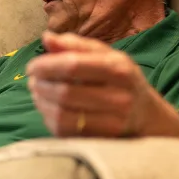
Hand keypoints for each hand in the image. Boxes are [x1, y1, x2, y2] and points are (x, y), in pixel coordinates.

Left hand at [26, 31, 153, 136]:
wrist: (146, 115)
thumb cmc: (118, 79)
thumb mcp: (104, 55)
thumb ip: (75, 45)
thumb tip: (46, 37)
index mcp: (118, 69)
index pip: (73, 66)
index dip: (45, 66)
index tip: (32, 67)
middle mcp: (119, 96)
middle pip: (65, 92)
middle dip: (40, 85)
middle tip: (32, 81)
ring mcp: (112, 122)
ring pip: (62, 114)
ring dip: (41, 102)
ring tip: (37, 93)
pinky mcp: (101, 140)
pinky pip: (65, 130)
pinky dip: (48, 118)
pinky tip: (47, 108)